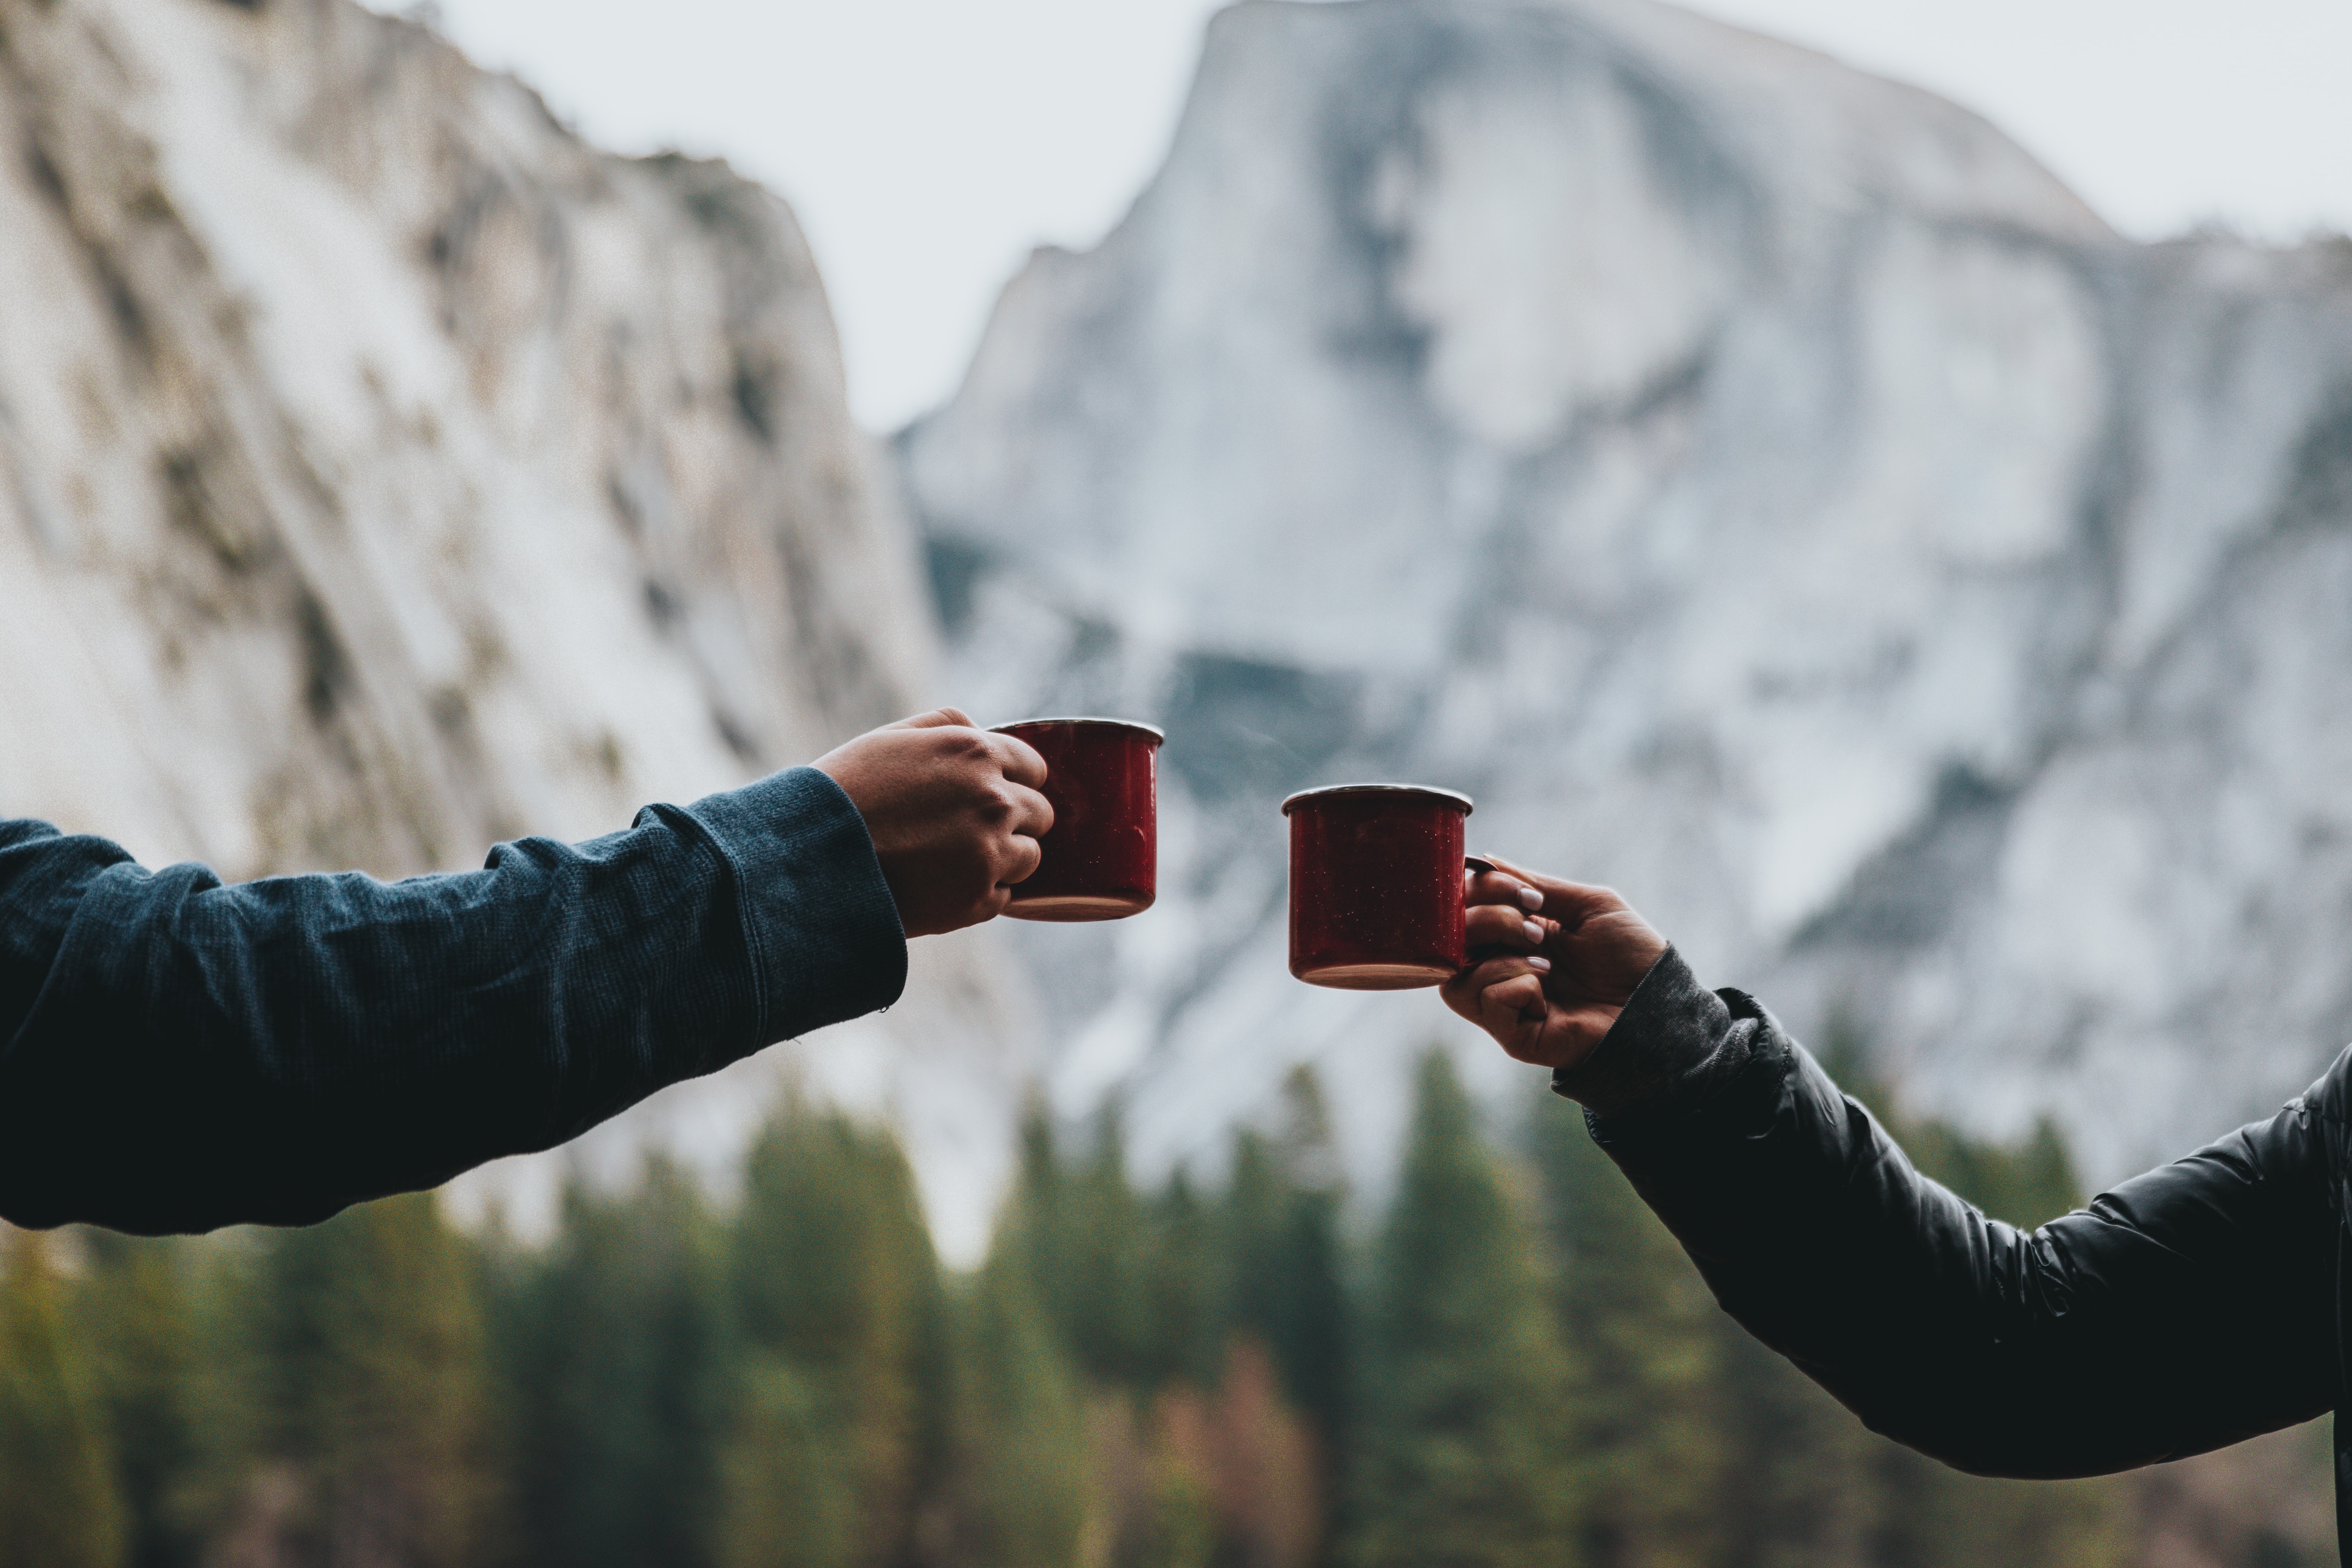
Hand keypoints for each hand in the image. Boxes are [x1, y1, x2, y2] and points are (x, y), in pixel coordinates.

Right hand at [813, 709, 1052, 937]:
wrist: (808, 860)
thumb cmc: (844, 792)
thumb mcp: (892, 737)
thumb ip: (949, 726)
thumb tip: (987, 733)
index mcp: (976, 754)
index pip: (1034, 768)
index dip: (1015, 781)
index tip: (994, 792)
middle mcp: (994, 802)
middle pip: (1040, 814)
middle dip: (1015, 819)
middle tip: (970, 829)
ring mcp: (989, 854)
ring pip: (1029, 857)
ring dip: (1003, 857)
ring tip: (954, 859)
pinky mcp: (977, 901)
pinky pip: (1003, 896)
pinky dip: (981, 892)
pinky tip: (941, 884)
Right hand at [1440, 855, 1667, 1071]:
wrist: (1659, 1005)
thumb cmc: (1632, 955)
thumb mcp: (1588, 905)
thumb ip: (1536, 885)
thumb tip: (1484, 861)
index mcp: (1515, 937)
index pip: (1464, 910)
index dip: (1480, 892)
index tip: (1525, 893)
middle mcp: (1501, 970)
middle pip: (1451, 942)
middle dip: (1489, 920)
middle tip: (1535, 927)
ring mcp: (1505, 1006)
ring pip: (1455, 978)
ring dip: (1498, 955)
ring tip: (1543, 961)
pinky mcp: (1514, 1035)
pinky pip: (1485, 1002)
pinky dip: (1512, 985)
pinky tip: (1544, 988)